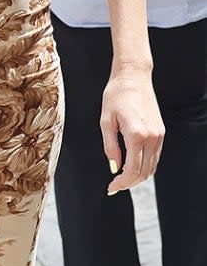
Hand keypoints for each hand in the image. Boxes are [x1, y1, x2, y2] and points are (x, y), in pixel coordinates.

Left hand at [101, 67, 163, 193]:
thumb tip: (114, 168)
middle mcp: (152, 137)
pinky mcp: (161, 132)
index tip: (110, 188)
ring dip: (138, 176)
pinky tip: (132, 167)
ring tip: (122, 179)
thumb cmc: (116, 95)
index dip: (121, 183)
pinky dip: (145, 166)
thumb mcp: (106, 121)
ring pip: (152, 167)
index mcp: (136, 135)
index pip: (132, 170)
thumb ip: (110, 147)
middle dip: (129, 183)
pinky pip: (155, 156)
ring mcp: (159, 135)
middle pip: (144, 172)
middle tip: (114, 187)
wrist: (133, 77)